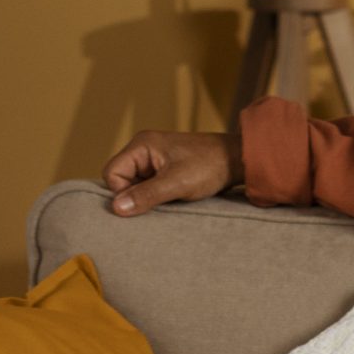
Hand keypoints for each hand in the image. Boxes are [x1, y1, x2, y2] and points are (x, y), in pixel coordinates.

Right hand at [104, 130, 241, 216]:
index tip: (145, 202)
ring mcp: (156, 159)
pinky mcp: (166, 168)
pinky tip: (174, 197)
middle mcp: (144, 149)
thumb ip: (146, 195)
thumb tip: (116, 208)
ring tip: (170, 198)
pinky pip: (151, 185)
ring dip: (149, 196)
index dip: (122, 192)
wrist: (241, 160)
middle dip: (136, 194)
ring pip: (137, 185)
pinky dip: (158, 194)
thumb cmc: (211, 166)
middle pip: (122, 179)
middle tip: (159, 201)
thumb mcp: (177, 183)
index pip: (112, 173)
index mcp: (141, 145)